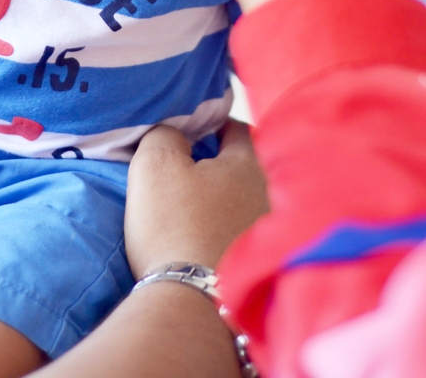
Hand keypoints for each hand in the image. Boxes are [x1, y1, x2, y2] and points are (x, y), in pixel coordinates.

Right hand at [125, 121, 268, 279]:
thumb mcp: (156, 164)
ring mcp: (268, 233)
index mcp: (249, 164)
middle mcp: (270, 194)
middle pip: (244, 165)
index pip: (235, 128)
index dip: (210, 124)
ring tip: (195, 205)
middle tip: (190, 168)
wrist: (190, 301)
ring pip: (245, 200)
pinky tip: (204, 237)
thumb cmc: (174, 223)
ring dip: (225, 198)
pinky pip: (242, 231)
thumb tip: (174, 133)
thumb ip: (166, 133)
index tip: (191, 131)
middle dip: (220, 163)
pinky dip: (227, 228)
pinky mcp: (259, 264)